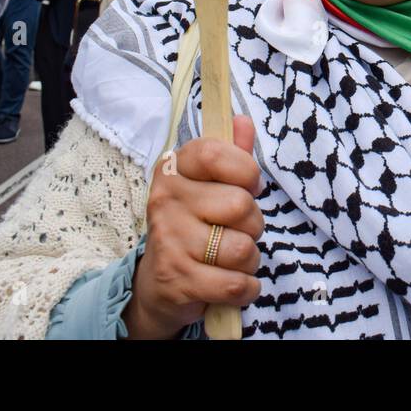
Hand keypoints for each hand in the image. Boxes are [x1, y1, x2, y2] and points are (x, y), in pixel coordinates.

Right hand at [124, 116, 264, 339]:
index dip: (245, 170)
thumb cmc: (194, 227)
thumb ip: (231, 154)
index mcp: (174, 169)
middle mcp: (165, 199)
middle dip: (253, 224)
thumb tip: (243, 121)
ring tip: (230, 259)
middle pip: (240, 205)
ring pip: (242, 248)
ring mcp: (169, 240)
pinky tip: (233, 284)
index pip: (215, 153)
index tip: (249, 186)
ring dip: (249, 260)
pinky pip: (235, 283)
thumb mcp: (210, 186)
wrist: (158, 287)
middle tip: (236, 231)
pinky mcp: (177, 279)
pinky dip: (246, 289)